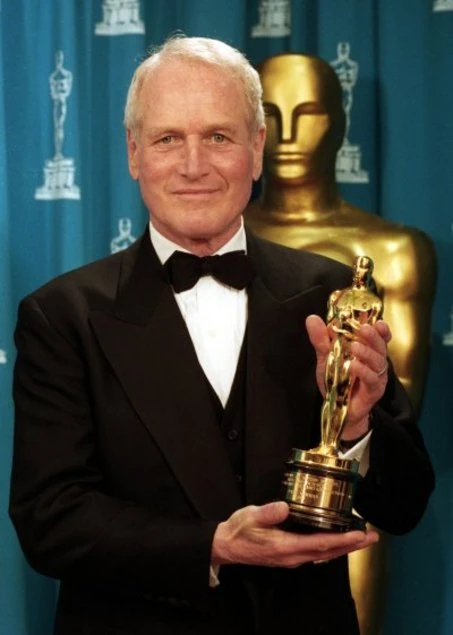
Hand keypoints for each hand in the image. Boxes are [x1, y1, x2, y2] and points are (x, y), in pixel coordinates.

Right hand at [211, 502, 377, 567]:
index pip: (321, 543)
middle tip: (371, 537)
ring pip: (324, 555)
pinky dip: (331, 547)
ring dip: (344, 547)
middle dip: (351, 545)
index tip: (359, 535)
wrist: (227, 546)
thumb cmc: (239, 531)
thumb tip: (285, 507)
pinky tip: (337, 542)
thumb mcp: (251, 516)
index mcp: (286, 546)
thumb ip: (268, 512)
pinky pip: (316, 554)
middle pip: (328, 552)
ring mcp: (292, 558)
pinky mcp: (290, 556)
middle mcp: (293, 556)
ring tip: (360, 539)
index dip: (342, 540)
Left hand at [305, 314, 391, 438]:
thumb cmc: (336, 380)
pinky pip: (372, 379)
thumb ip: (321, 339)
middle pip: (380, 345)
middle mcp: (375, 361)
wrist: (337, 408)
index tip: (375, 320)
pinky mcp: (374, 390)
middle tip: (363, 328)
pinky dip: (363, 371)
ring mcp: (377, 375)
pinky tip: (354, 365)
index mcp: (367, 349)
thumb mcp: (326, 357)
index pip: (379, 335)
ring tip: (355, 347)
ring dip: (367, 352)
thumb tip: (312, 318)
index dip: (380, 328)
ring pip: (378, 361)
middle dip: (373, 336)